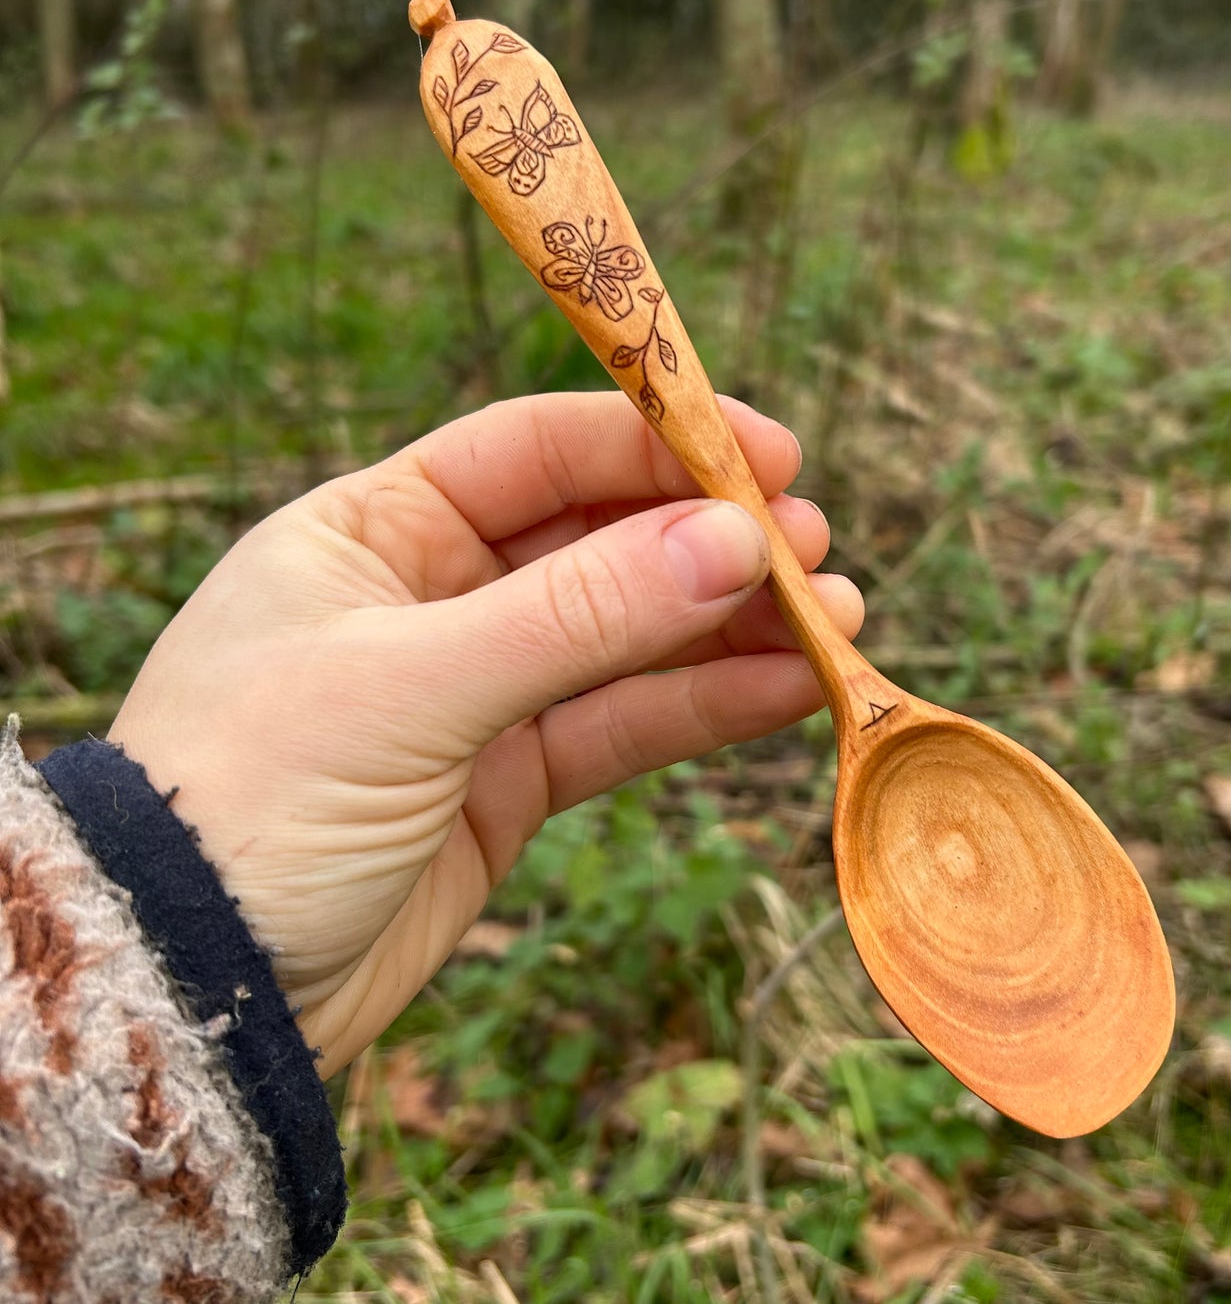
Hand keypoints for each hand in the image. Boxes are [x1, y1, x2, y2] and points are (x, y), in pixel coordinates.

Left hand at [108, 393, 861, 1074]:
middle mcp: (429, 595)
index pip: (534, 450)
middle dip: (708, 539)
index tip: (767, 455)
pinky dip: (704, 706)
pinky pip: (623, 724)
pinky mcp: (509, 781)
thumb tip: (733, 539)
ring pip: (627, 637)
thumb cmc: (252, 799)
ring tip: (836, 620)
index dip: (653, 442)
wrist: (191, 990)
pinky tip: (789, 688)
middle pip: (597, 539)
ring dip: (729, 626)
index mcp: (373, 530)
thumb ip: (579, 613)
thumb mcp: (413, 685)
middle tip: (814, 548)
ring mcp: (476, 690)